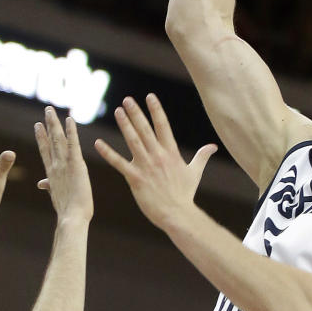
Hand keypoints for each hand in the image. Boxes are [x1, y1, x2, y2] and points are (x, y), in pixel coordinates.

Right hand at [35, 107, 93, 223]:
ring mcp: (64, 164)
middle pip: (50, 141)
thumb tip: (40, 184)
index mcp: (51, 173)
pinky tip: (69, 120)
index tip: (37, 125)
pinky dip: (71, 132)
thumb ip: (48, 185)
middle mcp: (55, 166)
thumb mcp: (56, 195)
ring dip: (55, 124)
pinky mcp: (76, 165)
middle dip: (48, 125)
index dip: (41, 137)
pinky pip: (73, 144)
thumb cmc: (67, 210)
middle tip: (47, 110)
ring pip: (58, 139)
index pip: (45, 150)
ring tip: (51, 110)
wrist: (72, 217)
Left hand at [94, 93, 215, 229]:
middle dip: (136, 113)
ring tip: (118, 111)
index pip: (163, 125)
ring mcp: (146, 166)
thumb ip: (202, 156)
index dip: (156, 110)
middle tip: (127, 100)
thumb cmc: (185, 194)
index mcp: (171, 153)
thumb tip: (213, 146)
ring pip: (133, 141)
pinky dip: (108, 153)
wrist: (177, 214)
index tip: (149, 96)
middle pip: (145, 129)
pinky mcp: (135, 178)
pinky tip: (98, 143)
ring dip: (124, 125)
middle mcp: (158, 156)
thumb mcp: (195, 172)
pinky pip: (119, 163)